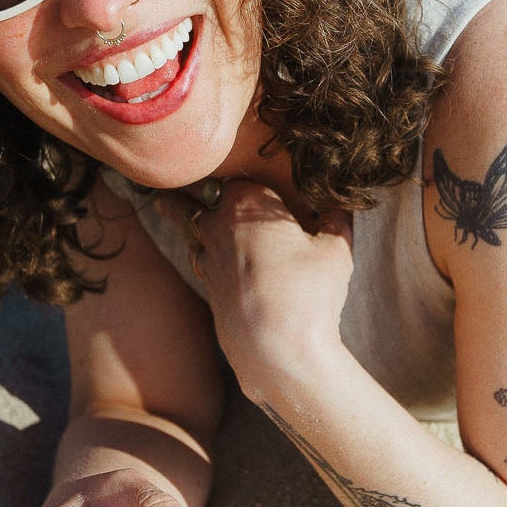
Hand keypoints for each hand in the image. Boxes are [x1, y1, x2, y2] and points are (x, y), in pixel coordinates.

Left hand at [156, 180, 353, 392]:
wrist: (275, 349)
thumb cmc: (307, 291)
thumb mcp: (335, 249)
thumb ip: (335, 221)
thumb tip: (339, 206)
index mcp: (246, 201)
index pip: (229, 170)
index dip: (223, 163)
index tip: (212, 157)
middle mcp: (218, 223)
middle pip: (190, 196)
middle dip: (183, 187)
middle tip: (169, 177)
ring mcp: (208, 257)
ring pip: (188, 228)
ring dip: (179, 216)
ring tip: (168, 205)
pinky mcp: (207, 288)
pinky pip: (200, 259)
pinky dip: (201, 250)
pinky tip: (207, 253)